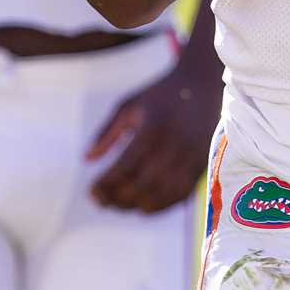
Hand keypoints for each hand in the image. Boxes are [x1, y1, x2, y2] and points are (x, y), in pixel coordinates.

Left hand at [85, 62, 221, 212]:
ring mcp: (190, 157)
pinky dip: (161, 205)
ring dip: (137, 206)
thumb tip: (86, 159)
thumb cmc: (159, 94)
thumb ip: (106, 132)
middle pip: (142, 186)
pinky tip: (143, 205)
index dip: (106, 184)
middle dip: (118, 199)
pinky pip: (180, 194)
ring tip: (119, 204)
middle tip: (101, 201)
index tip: (90, 191)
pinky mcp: (202, 164)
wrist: (203, 82)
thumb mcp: (128, 105)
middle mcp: (173, 145)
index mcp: (152, 128)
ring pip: (162, 195)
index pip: (125, 167)